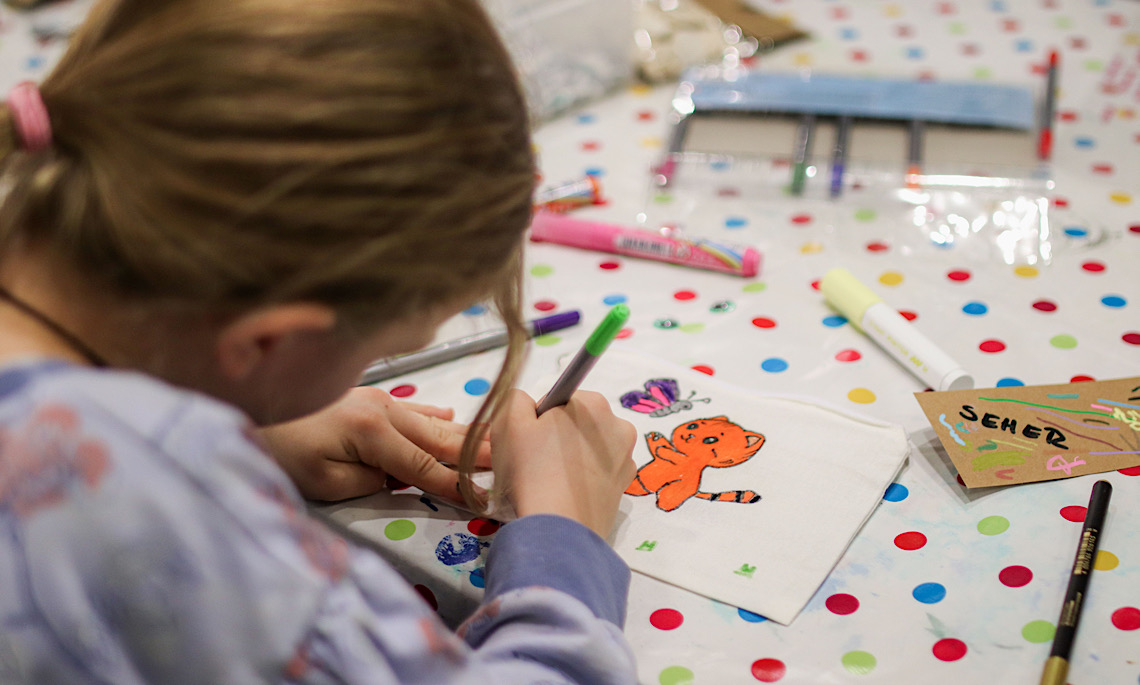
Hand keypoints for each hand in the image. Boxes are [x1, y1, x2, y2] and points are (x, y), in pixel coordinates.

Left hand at [257, 386, 490, 502]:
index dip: (457, 485)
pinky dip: (434, 415)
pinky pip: (411, 408)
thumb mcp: (324, 481)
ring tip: (497, 440)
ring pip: (429, 422)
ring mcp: (375, 400)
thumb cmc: (279, 450)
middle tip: (514, 459)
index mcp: (373, 434)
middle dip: (476, 452)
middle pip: (438, 439)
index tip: (487, 499)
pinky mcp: (365, 397)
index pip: (426, 468)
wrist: (244, 404)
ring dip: (464, 434)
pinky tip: (451, 418)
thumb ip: (370, 482)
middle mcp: (382, 411)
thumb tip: (397, 478)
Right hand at [491, 389, 637, 536]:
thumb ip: (516, 399)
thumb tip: (527, 404)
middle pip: (576, 423)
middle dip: (557, 437)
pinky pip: (600, 472)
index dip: (537, 420)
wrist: (558, 529)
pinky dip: (585, 478)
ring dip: (572, 458)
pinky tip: (567, 493)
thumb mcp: (507, 422)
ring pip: (589, 448)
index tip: (529, 441)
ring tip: (551, 481)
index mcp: (592, 403)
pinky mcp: (625, 485)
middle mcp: (618, 425)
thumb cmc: (531, 470)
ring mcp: (626, 457)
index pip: (557, 401)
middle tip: (536, 462)